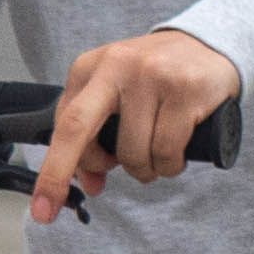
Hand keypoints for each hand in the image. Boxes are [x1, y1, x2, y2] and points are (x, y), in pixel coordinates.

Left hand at [31, 28, 241, 223]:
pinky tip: (173, 158)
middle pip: (76, 128)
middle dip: (59, 173)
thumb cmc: (156, 78)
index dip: (54, 169)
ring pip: (132, 151)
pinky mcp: (187, 89)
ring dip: (142, 171)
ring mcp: (152, 76)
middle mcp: (115, 67)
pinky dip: (168, 165)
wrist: (211, 45)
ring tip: (154, 161)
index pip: (61, 124)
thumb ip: (96, 135)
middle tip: (55, 209)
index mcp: (88, 68)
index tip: (42, 206)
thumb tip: (88, 184)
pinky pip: (166, 149)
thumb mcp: (117, 95)